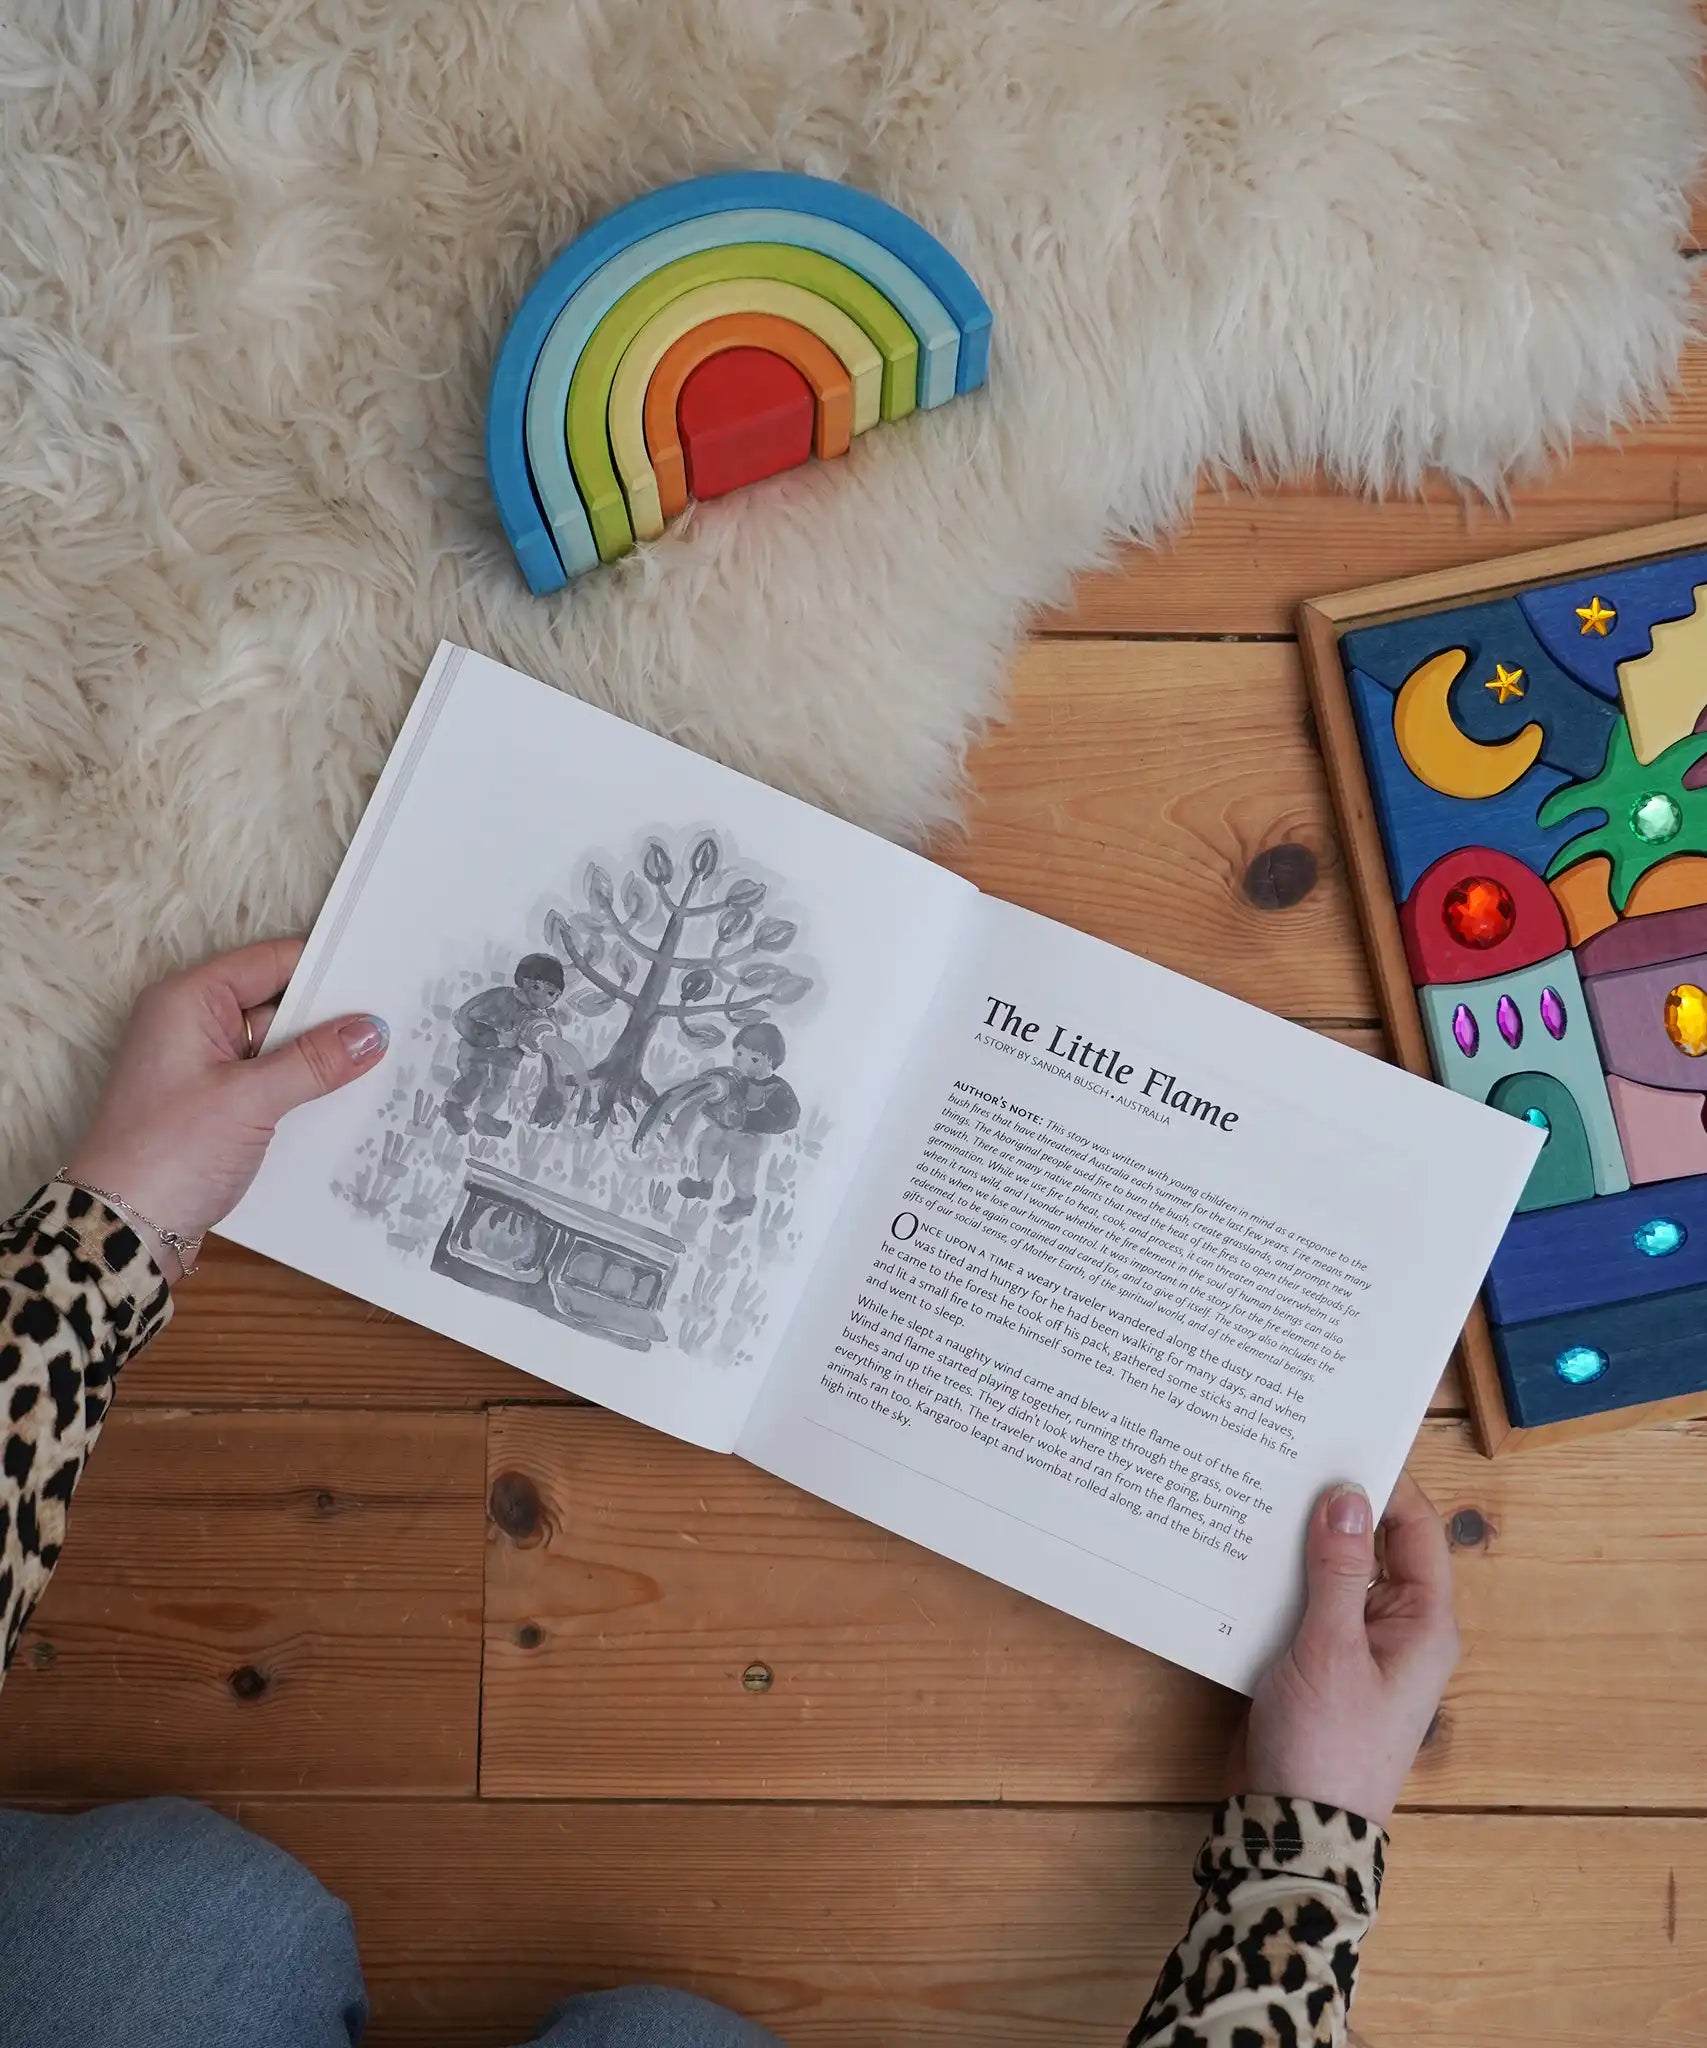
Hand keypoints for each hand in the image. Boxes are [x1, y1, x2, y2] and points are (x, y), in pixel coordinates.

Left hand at [63, 939, 388, 1283]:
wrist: (123, 1228)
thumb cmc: (167, 1154)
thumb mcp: (250, 1099)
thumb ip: (314, 1061)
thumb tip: (370, 1031)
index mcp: (187, 1001)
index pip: (269, 962)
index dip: (324, 969)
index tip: (380, 979)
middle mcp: (191, 1025)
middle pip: (276, 1003)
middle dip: (328, 1018)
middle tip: (390, 1024)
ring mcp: (201, 1067)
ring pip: (276, 1046)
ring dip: (317, 1059)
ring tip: (378, 1061)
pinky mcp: (212, 1105)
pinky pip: (267, 1081)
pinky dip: (300, 1087)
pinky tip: (342, 1097)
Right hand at [1231, 1473, 1458, 1827]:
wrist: (1294, 1827)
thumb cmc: (1329, 1746)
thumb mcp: (1331, 1650)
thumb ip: (1339, 1570)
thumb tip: (1345, 1495)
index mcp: (1422, 1623)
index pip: (1416, 1530)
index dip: (1384, 1484)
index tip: (1338, 1444)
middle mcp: (1395, 1628)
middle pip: (1372, 1544)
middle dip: (1331, 1506)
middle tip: (1287, 1456)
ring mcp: (1355, 1645)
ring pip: (1331, 1570)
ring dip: (1296, 1541)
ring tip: (1255, 1491)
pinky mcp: (1315, 1661)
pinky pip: (1302, 1601)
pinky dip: (1276, 1576)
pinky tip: (1237, 1550)